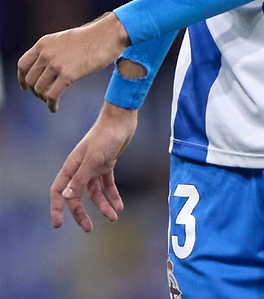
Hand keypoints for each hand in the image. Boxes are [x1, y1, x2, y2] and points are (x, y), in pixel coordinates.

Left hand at [17, 12, 129, 111]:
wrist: (108, 34)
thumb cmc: (93, 37)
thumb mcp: (66, 39)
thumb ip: (54, 50)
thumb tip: (48, 66)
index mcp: (44, 43)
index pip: (23, 64)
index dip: (22, 78)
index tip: (25, 87)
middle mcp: (46, 53)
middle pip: (30, 79)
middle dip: (35, 90)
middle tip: (44, 96)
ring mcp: (56, 64)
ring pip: (40, 89)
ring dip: (44, 98)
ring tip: (51, 101)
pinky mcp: (68, 74)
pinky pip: (52, 95)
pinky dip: (51, 104)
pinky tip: (55, 108)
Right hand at [51, 101, 137, 231]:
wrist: (121, 119)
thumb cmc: (105, 136)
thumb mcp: (94, 159)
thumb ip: (81, 178)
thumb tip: (66, 196)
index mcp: (72, 166)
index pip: (58, 191)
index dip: (56, 208)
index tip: (58, 225)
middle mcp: (80, 168)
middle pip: (76, 196)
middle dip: (81, 213)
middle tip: (89, 228)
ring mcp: (94, 166)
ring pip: (94, 193)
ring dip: (102, 206)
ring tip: (113, 217)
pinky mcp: (107, 164)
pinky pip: (107, 184)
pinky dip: (112, 195)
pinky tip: (120, 205)